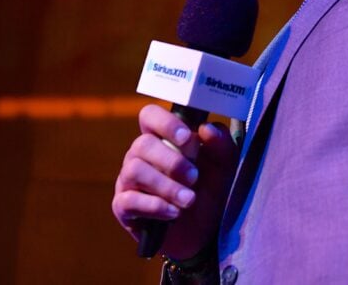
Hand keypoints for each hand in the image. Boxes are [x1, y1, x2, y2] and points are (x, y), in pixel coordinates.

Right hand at [112, 104, 238, 258]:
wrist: (203, 231)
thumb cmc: (209, 189)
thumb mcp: (224, 167)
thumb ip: (221, 144)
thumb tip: (205, 128)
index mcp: (162, 138)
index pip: (149, 115)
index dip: (165, 123)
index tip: (187, 138)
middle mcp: (140, 155)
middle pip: (142, 144)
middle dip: (172, 162)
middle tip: (194, 177)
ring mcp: (128, 180)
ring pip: (135, 170)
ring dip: (166, 186)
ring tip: (189, 200)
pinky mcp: (123, 206)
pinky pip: (128, 200)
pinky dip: (155, 206)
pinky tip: (174, 213)